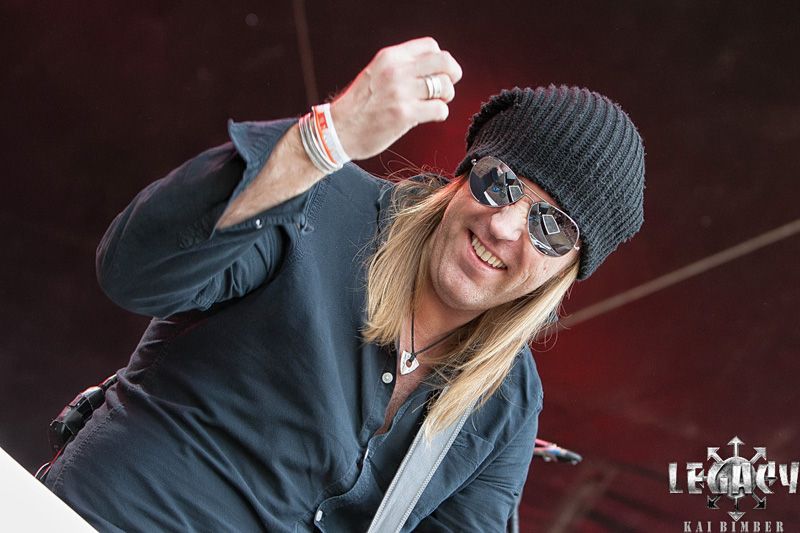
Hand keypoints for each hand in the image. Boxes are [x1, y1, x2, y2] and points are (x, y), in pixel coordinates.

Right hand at [329, 37, 462, 160]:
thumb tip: (432, 69)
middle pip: (444, 62)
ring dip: (446, 97)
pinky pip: (440, 109)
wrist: (338, 131)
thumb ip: (399, 68)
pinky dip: (440, 113)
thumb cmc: (358, 106)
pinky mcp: (404, 114)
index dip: (440, 60)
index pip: (430, 46)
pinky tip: (429, 116)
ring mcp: (401, 92)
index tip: (437, 73)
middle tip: (446, 87)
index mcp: (389, 57)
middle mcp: (396, 70)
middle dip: (452, 75)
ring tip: (434, 104)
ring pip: (445, 86)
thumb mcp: (375, 74)